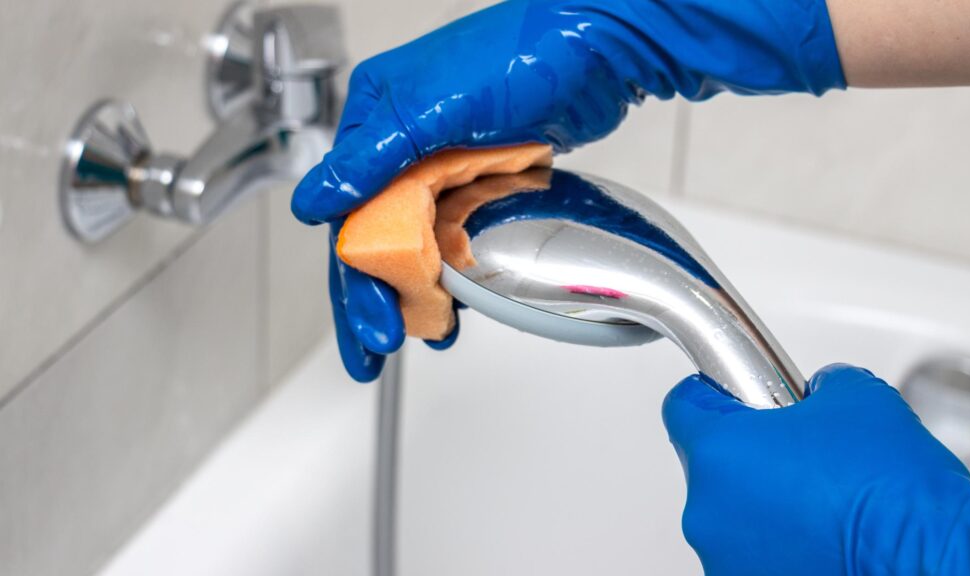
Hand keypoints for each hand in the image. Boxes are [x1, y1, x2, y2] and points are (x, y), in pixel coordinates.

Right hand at [294, 0, 846, 379]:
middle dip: (377, 296)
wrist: (598, 47)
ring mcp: (447, 163)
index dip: (355, 277)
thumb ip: (371, 159)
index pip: (349, 215)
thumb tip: (313, 204)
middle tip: (380, 344)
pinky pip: (457, 236)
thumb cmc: (520, 55)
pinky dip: (455, 272)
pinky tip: (460, 305)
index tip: (369, 325)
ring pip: (418, 242)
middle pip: (379, 235)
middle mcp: (404, 143)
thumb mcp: (432, 108)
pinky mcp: (485, 177)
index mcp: (376, 121)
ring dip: (417, 291)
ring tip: (426, 334)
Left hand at [663, 364, 969, 574]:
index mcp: (718, 451)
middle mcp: (706, 510)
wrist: (930, 559)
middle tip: (802, 454)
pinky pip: (753, 554)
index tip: (737, 395)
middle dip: (751, 456)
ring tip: (823, 503)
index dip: (715, 394)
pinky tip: (824, 537)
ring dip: (765, 506)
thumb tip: (815, 398)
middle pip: (711, 465)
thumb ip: (817, 386)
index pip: (683, 404)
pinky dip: (780, 544)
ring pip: (732, 514)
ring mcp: (723, 558)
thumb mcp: (856, 396)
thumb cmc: (890, 487)